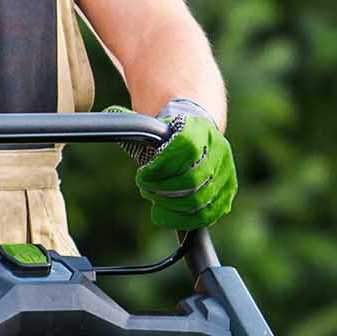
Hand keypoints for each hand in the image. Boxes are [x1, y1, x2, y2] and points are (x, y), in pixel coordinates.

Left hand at [131, 99, 237, 230]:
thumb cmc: (171, 134)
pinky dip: (184, 219)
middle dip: (162, 191)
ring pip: (199, 201)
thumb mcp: (156, 125)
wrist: (199, 133)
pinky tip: (168, 213)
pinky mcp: (228, 191)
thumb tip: (108, 114)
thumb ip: (135, 125)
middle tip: (146, 190)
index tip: (143, 175)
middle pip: (190, 182)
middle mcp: (218, 150)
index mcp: (200, 130)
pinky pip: (207, 214)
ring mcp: (226, 172)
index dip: (160, 168)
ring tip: (155, 201)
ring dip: (170, 206)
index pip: (184, 150)